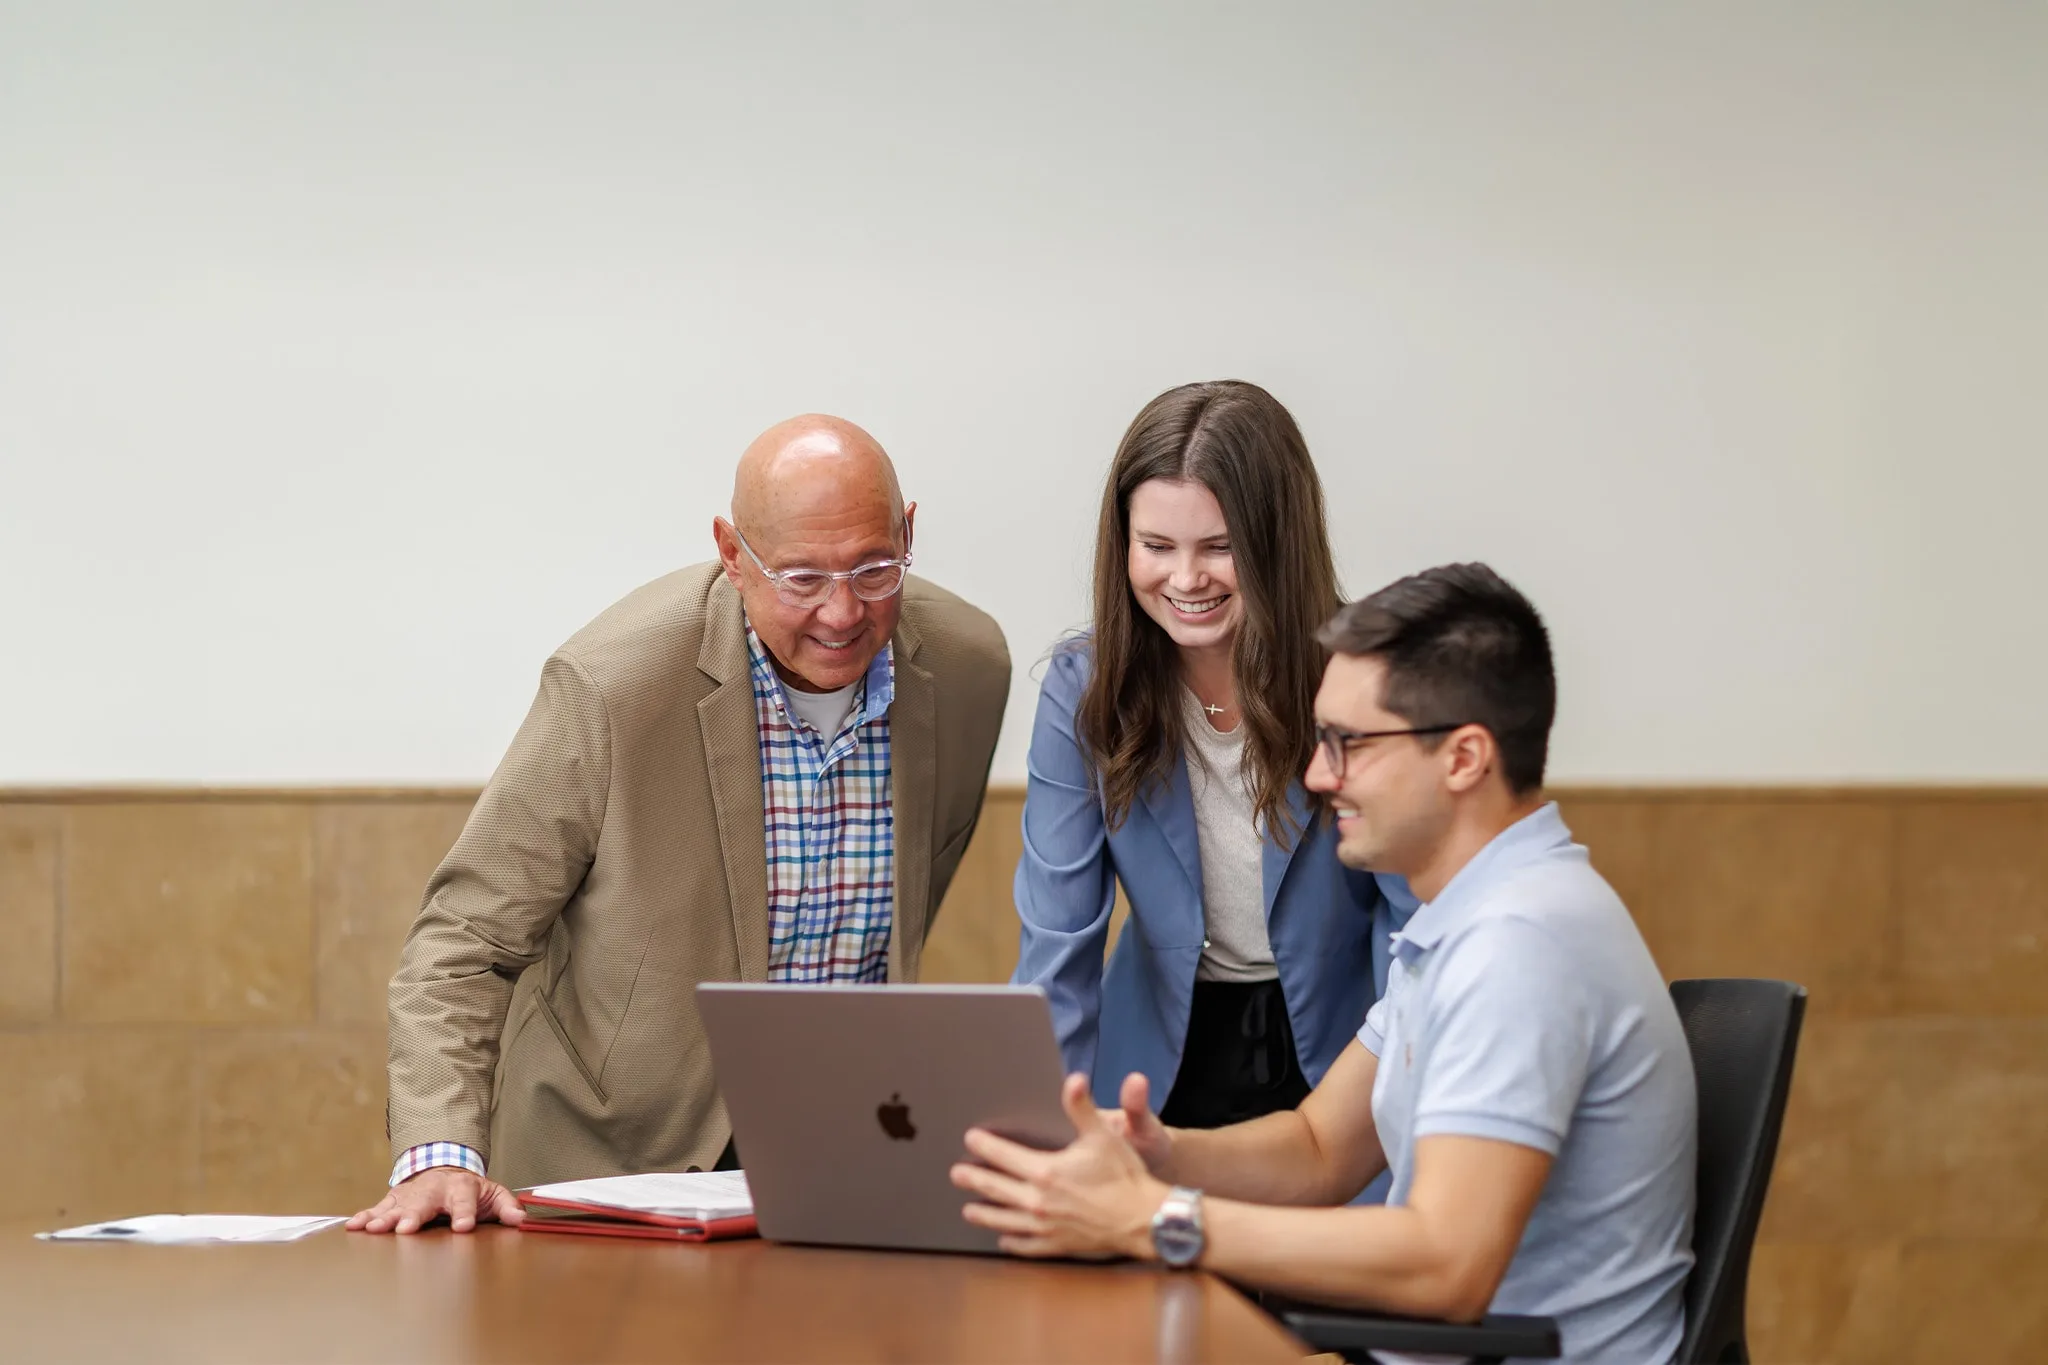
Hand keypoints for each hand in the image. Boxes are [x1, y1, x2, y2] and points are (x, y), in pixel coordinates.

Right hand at [345, 1167, 524, 1234]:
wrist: (445, 1169)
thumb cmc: (470, 1190)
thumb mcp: (493, 1194)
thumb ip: (507, 1206)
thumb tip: (521, 1219)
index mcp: (462, 1188)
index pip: (465, 1200)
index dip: (464, 1213)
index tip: (462, 1227)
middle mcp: (434, 1189)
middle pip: (424, 1203)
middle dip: (415, 1216)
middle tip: (406, 1229)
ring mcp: (412, 1194)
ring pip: (397, 1205)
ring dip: (385, 1218)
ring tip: (374, 1229)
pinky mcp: (395, 1199)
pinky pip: (378, 1207)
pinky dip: (365, 1217)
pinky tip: (354, 1226)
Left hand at [951, 1072, 1167, 1259]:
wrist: (1144, 1219)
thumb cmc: (1124, 1175)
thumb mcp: (1102, 1135)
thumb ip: (1082, 1107)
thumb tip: (1073, 1079)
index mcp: (1045, 1171)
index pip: (1004, 1156)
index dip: (985, 1146)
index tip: (971, 1139)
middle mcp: (1038, 1201)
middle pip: (996, 1188)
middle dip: (974, 1180)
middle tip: (956, 1175)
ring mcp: (1046, 1226)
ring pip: (1005, 1220)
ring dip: (985, 1214)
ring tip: (968, 1210)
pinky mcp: (1057, 1245)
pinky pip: (1027, 1245)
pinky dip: (1012, 1242)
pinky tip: (1003, 1240)